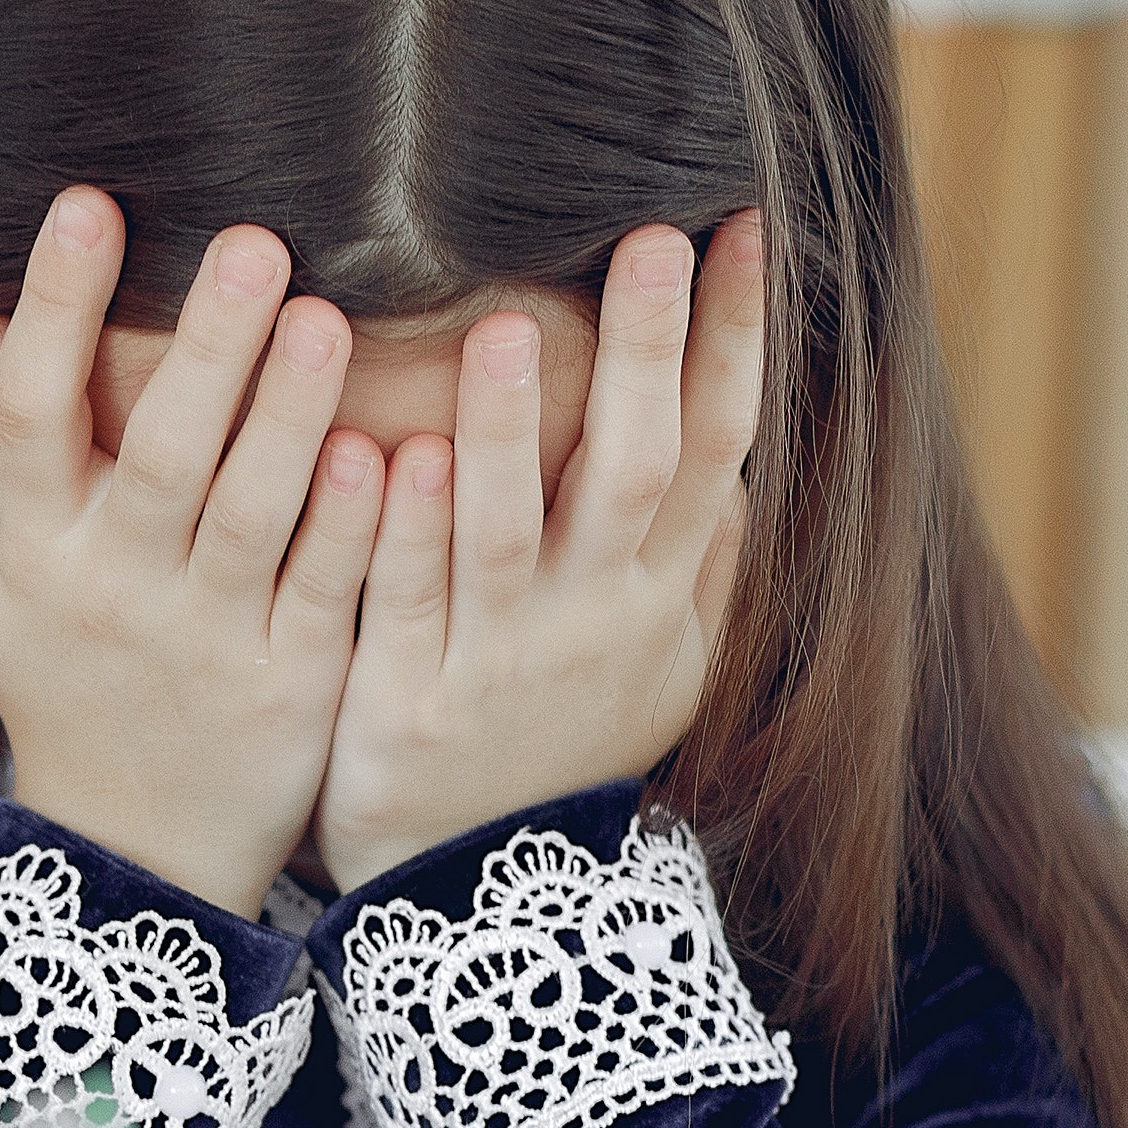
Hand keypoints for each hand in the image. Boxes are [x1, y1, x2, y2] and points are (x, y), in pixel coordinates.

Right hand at [0, 190, 387, 916]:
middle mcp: (110, 590)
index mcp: (31, 552)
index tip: (87, 203)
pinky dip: (350, 526)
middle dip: (205, 349)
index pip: (26, 413)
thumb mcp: (0, 580)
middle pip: (155, 455)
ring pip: (249, 515)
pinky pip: (323, 592)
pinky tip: (380, 450)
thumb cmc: (65, 677)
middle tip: (253, 241)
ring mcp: (203, 641)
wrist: (132, 850)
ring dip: (288, 416)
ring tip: (326, 317)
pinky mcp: (291, 685)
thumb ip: (3, 460)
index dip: (54, 308)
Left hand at [311, 215, 759, 894]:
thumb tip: (740, 465)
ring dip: (507, 429)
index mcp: (661, 594)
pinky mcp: (410, 701)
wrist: (484, 901)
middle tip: (650, 236)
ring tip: (499, 326)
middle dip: (648, 353)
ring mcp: (504, 660)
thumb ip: (700, 568)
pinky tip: (387, 453)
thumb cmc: (563, 754)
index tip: (737, 226)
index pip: (714, 443)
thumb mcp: (661, 671)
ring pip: (510, 530)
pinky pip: (408, 604)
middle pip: (634, 469)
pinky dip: (403, 533)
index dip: (731, 336)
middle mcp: (599, 618)